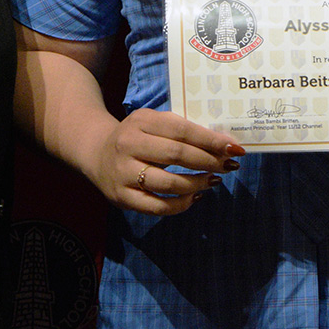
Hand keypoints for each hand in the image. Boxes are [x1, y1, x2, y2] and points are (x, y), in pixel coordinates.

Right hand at [86, 108, 243, 215]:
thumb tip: (224, 144)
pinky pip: (158, 207)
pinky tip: (194, 196)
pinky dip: (181, 204)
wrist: (95, 152)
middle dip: (208, 161)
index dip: (210, 140)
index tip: (233, 148)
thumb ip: (183, 130)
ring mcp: (123, 173)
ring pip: (169, 184)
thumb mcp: (152, 122)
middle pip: (176, 155)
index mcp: (140, 121)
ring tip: (213, 180)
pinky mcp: (122, 197)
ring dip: (197, 183)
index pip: (181, 130)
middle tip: (229, 165)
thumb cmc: (136, 136)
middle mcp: (128, 145)